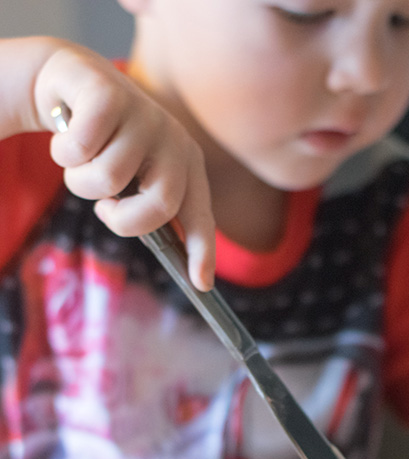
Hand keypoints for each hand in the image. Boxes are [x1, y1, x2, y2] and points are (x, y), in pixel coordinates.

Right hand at [33, 44, 214, 290]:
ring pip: (109, 178)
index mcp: (186, 167)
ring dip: (80, 181)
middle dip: (122, 220)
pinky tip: (68, 134)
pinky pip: (82, 149)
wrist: (73, 82)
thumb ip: (145, 206)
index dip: (202, 251)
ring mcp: (146, 116)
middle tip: (105, 209)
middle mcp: (174, 141)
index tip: (201, 284)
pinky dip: (64, 152)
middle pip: (159, 205)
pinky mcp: (112, 96)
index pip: (200, 217)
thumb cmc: (105, 144)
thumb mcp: (131, 178)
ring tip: (81, 162)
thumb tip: (162, 247)